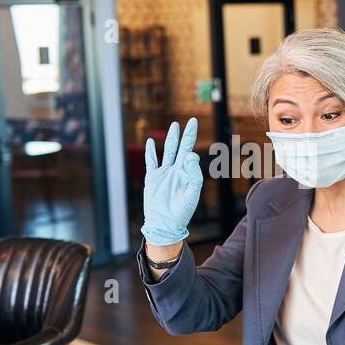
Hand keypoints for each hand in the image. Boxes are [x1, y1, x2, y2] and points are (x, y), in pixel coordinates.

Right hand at [141, 119, 203, 246]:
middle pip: (182, 148)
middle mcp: (177, 172)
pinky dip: (149, 152)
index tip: (188, 158)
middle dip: (187, 135)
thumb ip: (194, 175)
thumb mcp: (192, 194)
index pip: (191, 157)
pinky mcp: (152, 178)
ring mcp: (164, 173)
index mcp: (188, 175)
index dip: (191, 155)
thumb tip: (190, 156)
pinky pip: (151, 162)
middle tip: (193, 121)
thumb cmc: (181, 212)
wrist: (164, 224)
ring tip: (175, 126)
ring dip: (171, 138)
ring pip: (168, 151)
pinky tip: (149, 141)